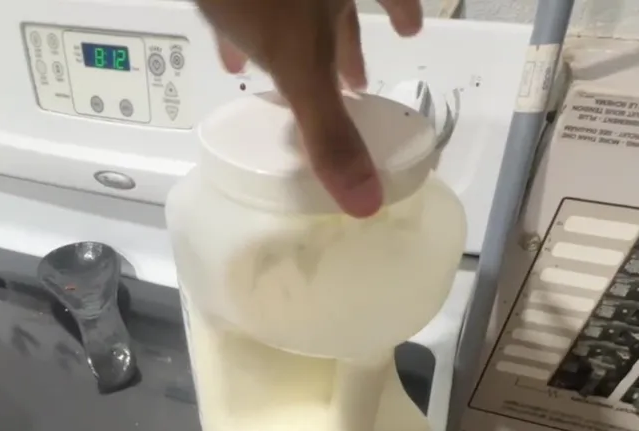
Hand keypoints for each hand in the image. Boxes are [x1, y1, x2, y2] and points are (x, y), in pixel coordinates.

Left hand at [195, 0, 422, 217]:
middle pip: (343, 0)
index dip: (402, 8)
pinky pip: (246, 0)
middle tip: (357, 75)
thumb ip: (328, 130)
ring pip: (294, 0)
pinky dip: (243, 20)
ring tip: (292, 65)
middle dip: (348, 37)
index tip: (410, 32)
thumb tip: (367, 201)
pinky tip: (228, 51)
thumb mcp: (298, 62)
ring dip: (295, 32)